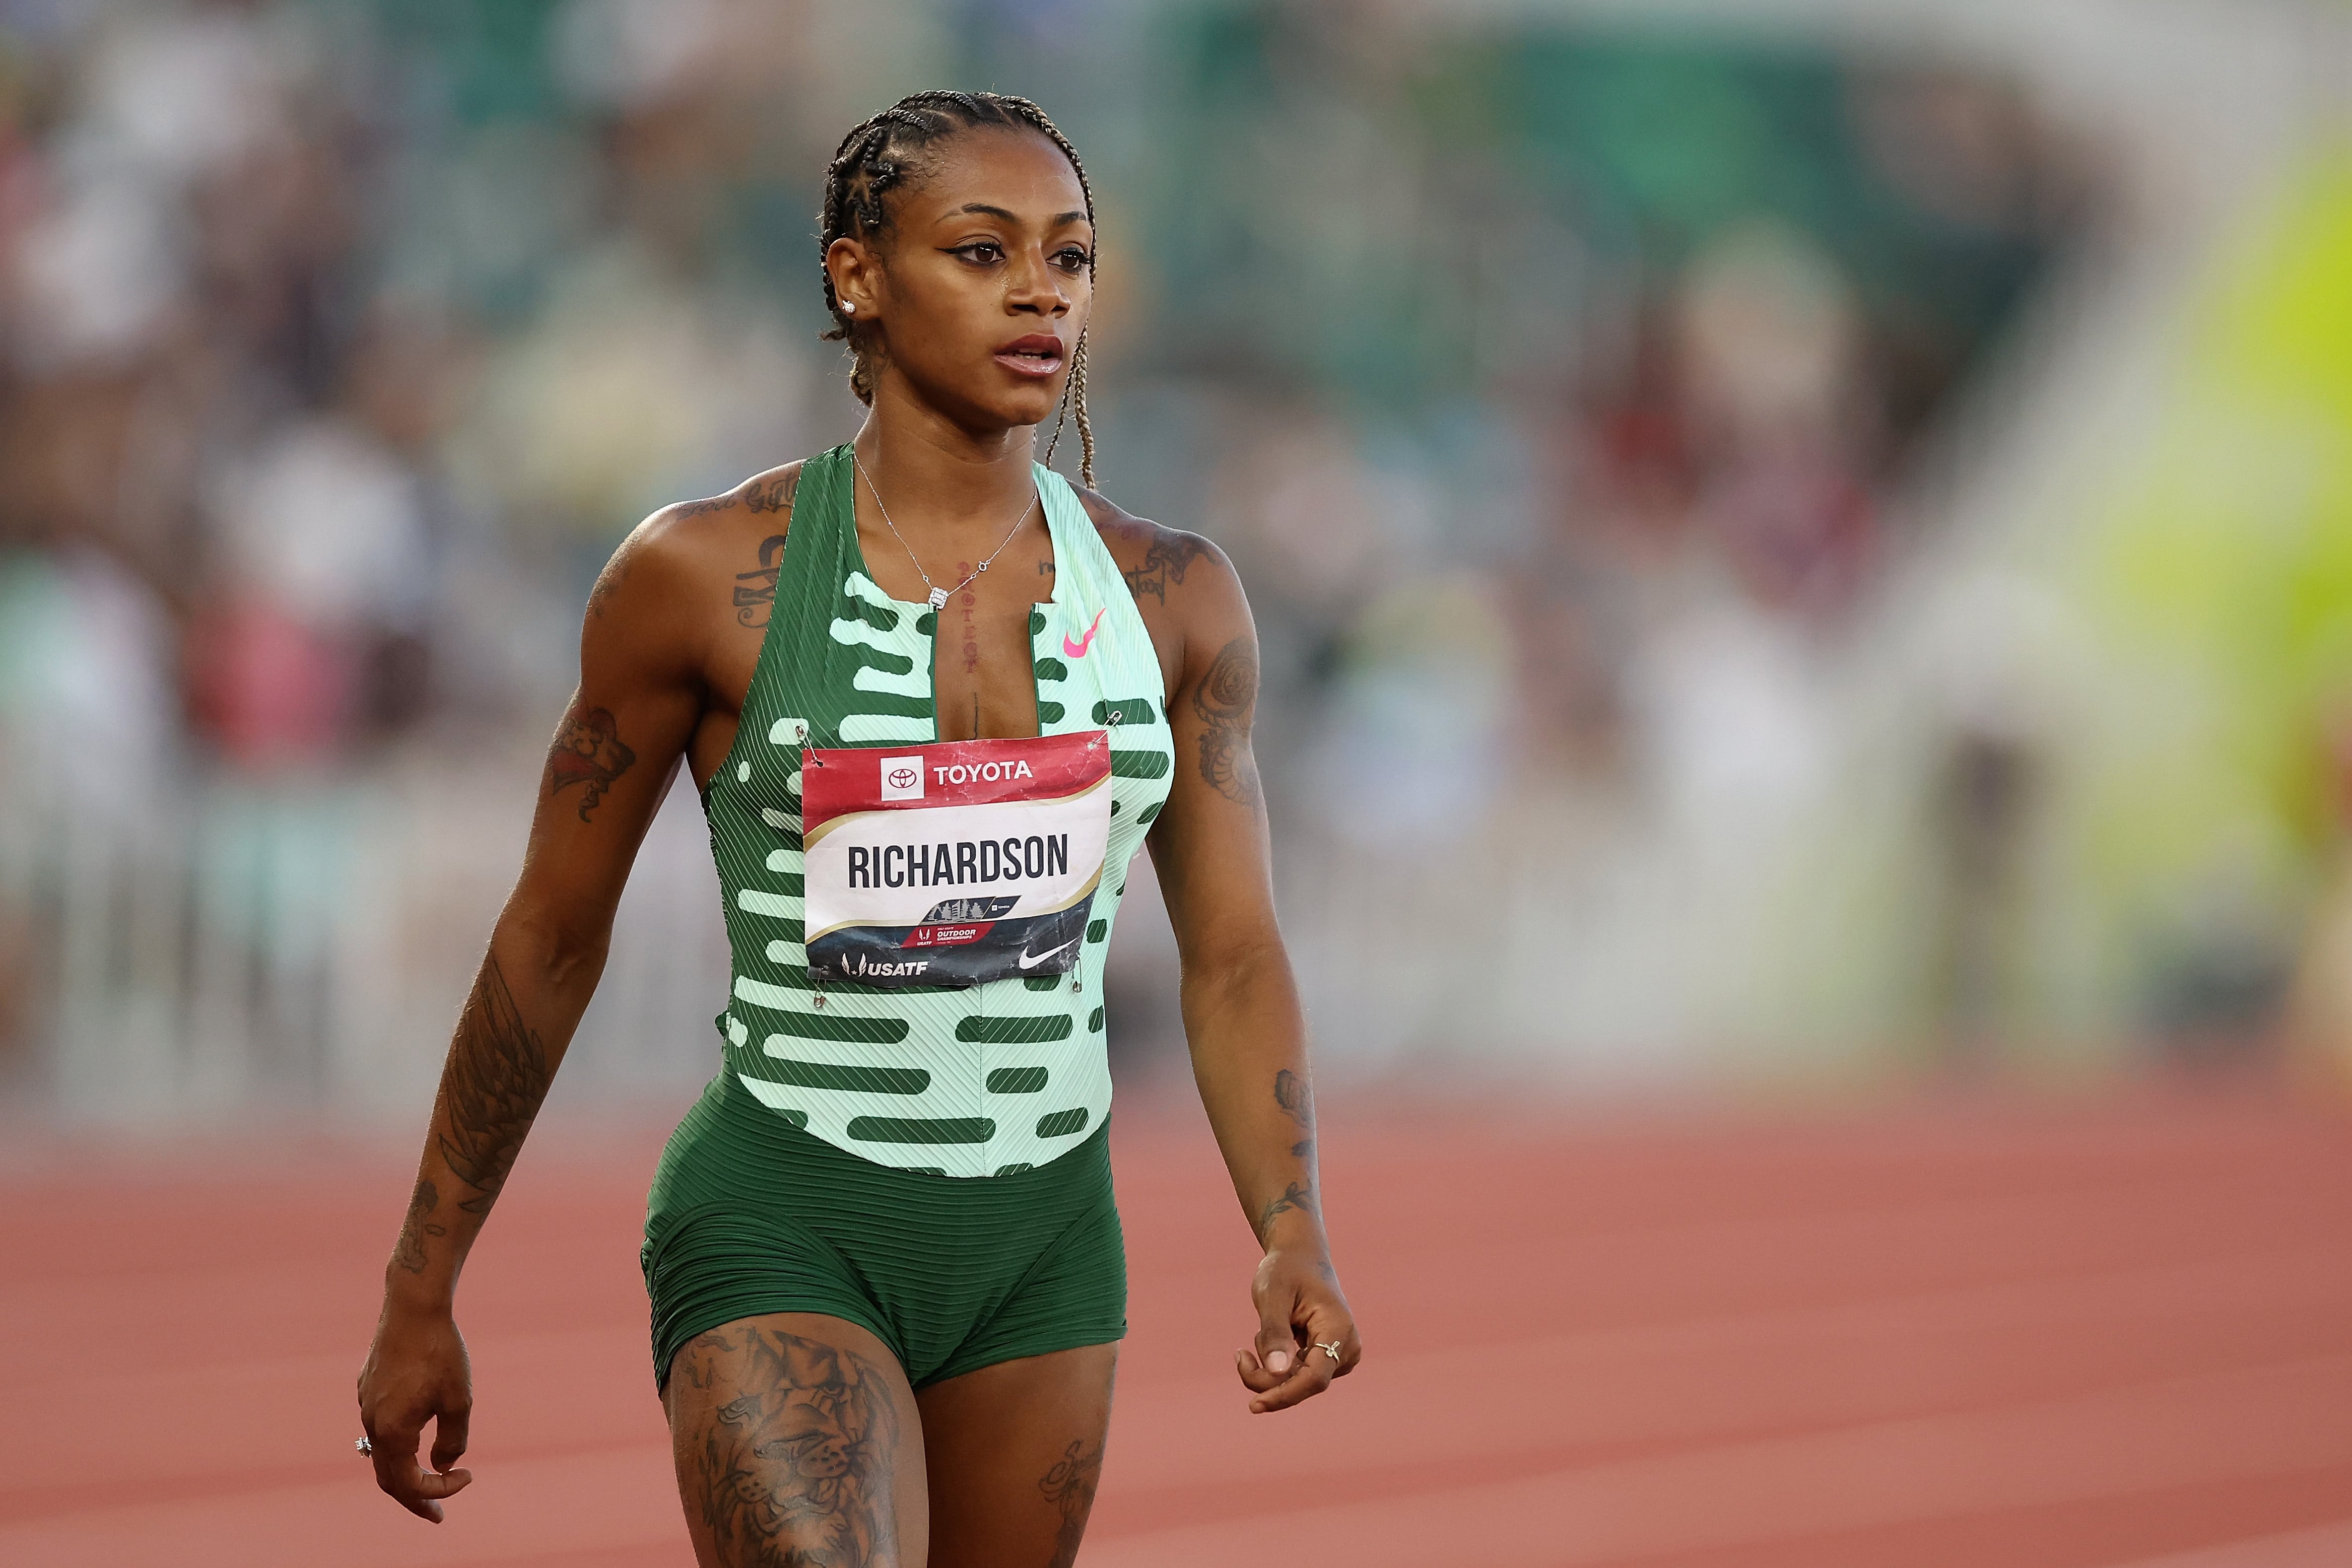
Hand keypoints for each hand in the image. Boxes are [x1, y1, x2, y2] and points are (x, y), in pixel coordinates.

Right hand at [356, 1299, 475, 1520]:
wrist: (413, 1306)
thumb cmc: (440, 1351)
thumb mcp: (458, 1399)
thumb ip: (453, 1439)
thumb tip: (444, 1465)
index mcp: (392, 1432)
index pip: (409, 1483)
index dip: (439, 1490)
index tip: (468, 1479)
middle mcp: (371, 1423)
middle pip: (388, 1477)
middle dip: (414, 1497)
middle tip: (437, 1513)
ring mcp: (365, 1404)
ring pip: (381, 1451)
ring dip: (404, 1471)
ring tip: (427, 1481)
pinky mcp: (367, 1386)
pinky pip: (379, 1425)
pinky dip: (397, 1443)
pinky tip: (414, 1438)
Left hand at [1235, 1243, 1360, 1412]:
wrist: (1299, 1256)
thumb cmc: (1285, 1270)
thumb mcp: (1273, 1295)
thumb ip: (1275, 1333)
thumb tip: (1277, 1372)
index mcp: (1339, 1329)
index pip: (1314, 1378)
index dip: (1284, 1395)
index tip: (1254, 1405)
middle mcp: (1346, 1347)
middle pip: (1302, 1384)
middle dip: (1266, 1376)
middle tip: (1239, 1355)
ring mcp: (1340, 1355)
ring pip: (1296, 1383)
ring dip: (1270, 1365)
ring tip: (1266, 1327)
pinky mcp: (1327, 1359)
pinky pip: (1297, 1376)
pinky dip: (1276, 1363)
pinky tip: (1276, 1333)